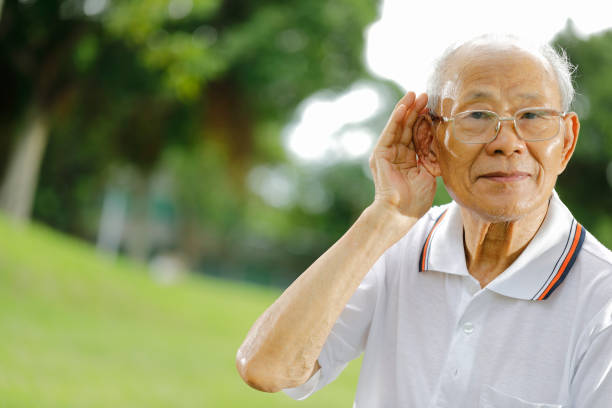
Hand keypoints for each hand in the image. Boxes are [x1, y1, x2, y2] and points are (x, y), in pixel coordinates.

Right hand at [368, 92, 436, 218]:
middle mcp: (396, 154)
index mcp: (408, 159)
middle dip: (416, 110)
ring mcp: (387, 154)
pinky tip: (403, 107)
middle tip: (426, 94)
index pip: (417, 135)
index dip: (425, 121)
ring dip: (406, 109)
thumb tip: (441, 142)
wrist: (400, 213)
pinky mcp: (380, 155)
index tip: (435, 107)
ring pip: (398, 127)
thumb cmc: (415, 200)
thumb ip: (431, 157)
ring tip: (415, 94)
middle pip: (407, 127)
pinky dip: (396, 119)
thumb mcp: (429, 173)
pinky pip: (389, 133)